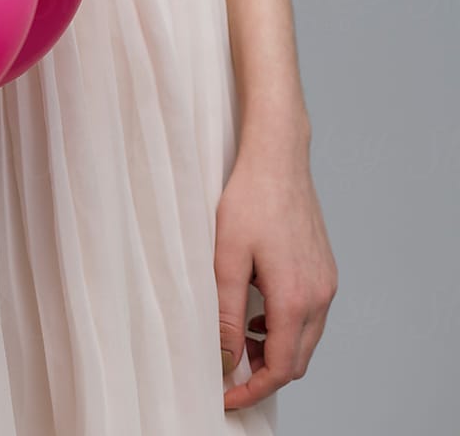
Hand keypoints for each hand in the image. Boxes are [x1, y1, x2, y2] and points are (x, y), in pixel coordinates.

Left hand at [214, 125, 337, 412]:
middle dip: (264, 374)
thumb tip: (226, 358)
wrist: (278, 156)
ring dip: (276, 350)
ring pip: (305, 338)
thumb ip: (227, 313)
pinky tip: (259, 311)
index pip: (280, 368)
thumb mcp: (227, 257)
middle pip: (297, 360)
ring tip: (239, 341)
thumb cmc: (249, 199)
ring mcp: (326, 281)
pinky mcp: (325, 268)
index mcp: (295, 298)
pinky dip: (286, 326)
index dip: (253, 389)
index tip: (226, 397)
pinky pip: (310, 314)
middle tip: (228, 372)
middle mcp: (319, 295)